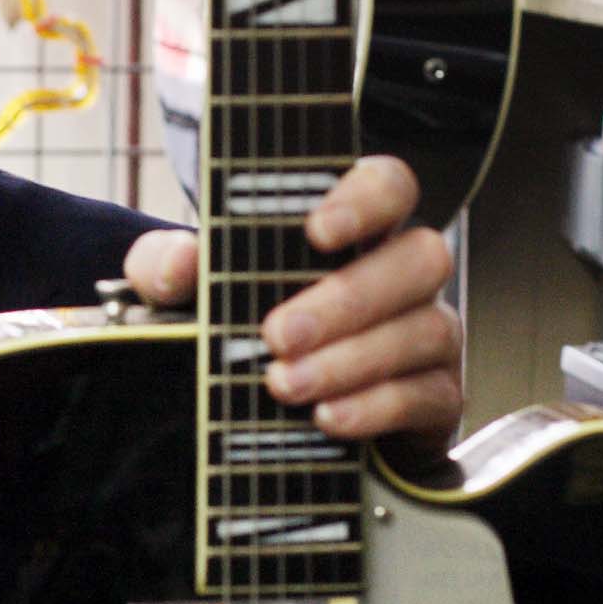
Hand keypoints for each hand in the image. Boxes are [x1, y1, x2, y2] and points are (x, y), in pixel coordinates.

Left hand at [123, 149, 461, 449]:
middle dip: (348, 298)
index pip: (388, 185)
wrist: (256, 418)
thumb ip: (167, 266)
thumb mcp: (184, 297)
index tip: (316, 231)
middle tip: (278, 335)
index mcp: (356, 229)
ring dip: (353, 359)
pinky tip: (327, 417)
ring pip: (428, 328)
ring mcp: (429, 334)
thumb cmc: (235, 332)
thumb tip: (180, 264)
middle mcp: (404, 274)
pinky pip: (428, 395)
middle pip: (421, 257)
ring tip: (286, 383)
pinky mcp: (435, 397)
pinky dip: (376, 406)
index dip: (364, 199)